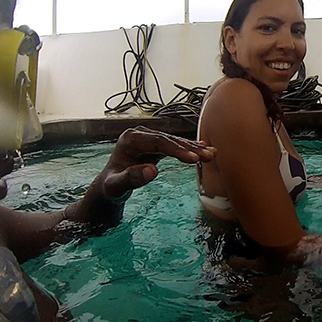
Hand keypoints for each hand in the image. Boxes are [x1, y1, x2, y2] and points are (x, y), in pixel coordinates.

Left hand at [98, 126, 215, 200]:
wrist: (109, 185)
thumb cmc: (111, 186)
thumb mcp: (116, 186)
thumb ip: (131, 178)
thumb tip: (152, 170)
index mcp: (130, 139)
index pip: (158, 142)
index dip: (176, 149)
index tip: (193, 159)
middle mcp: (140, 134)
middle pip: (169, 140)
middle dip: (190, 148)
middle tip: (209, 157)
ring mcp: (148, 138)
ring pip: (175, 141)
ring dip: (194, 148)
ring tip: (213, 154)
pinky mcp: (155, 145)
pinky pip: (175, 145)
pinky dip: (190, 148)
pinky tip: (205, 148)